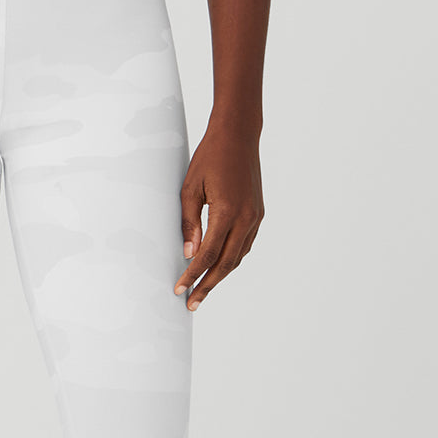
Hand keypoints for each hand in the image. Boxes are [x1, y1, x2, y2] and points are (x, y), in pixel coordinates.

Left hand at [174, 120, 264, 310]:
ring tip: (202, 289)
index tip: (179, 289)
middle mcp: (246, 217)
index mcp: (227, 211)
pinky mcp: (258, 213)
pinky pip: (245, 244)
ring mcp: (255, 216)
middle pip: (226, 264)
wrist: (238, 134)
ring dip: (220, 275)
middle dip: (207, 286)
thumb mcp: (190, 188)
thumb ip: (189, 224)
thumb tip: (189, 254)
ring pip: (238, 257)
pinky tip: (219, 266)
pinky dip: (231, 259)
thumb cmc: (210, 157)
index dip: (192, 275)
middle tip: (192, 303)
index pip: (208, 255)